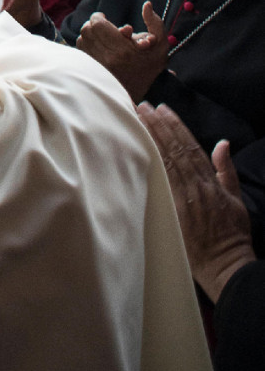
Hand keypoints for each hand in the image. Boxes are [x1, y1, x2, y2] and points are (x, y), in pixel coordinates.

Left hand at [76, 3, 168, 100]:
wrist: (140, 91)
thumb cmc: (151, 66)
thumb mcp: (160, 43)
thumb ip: (154, 22)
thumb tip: (147, 4)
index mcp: (123, 49)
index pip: (98, 24)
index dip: (99, 17)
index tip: (104, 18)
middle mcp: (107, 57)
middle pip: (87, 30)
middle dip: (93, 25)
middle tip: (102, 26)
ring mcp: (97, 65)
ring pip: (82, 39)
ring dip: (89, 35)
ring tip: (100, 36)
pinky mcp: (90, 70)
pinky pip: (80, 50)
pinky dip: (85, 44)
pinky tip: (95, 46)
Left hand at [138, 103, 255, 302]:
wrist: (225, 264)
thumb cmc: (231, 233)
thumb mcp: (236, 198)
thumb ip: (226, 169)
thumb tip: (222, 144)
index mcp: (210, 181)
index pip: (189, 146)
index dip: (175, 126)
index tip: (162, 109)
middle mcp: (195, 185)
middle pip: (173, 148)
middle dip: (156, 125)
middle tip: (140, 106)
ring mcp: (181, 197)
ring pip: (163, 160)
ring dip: (148, 137)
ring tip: (135, 119)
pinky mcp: (170, 210)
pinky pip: (157, 180)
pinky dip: (146, 161)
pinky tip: (134, 147)